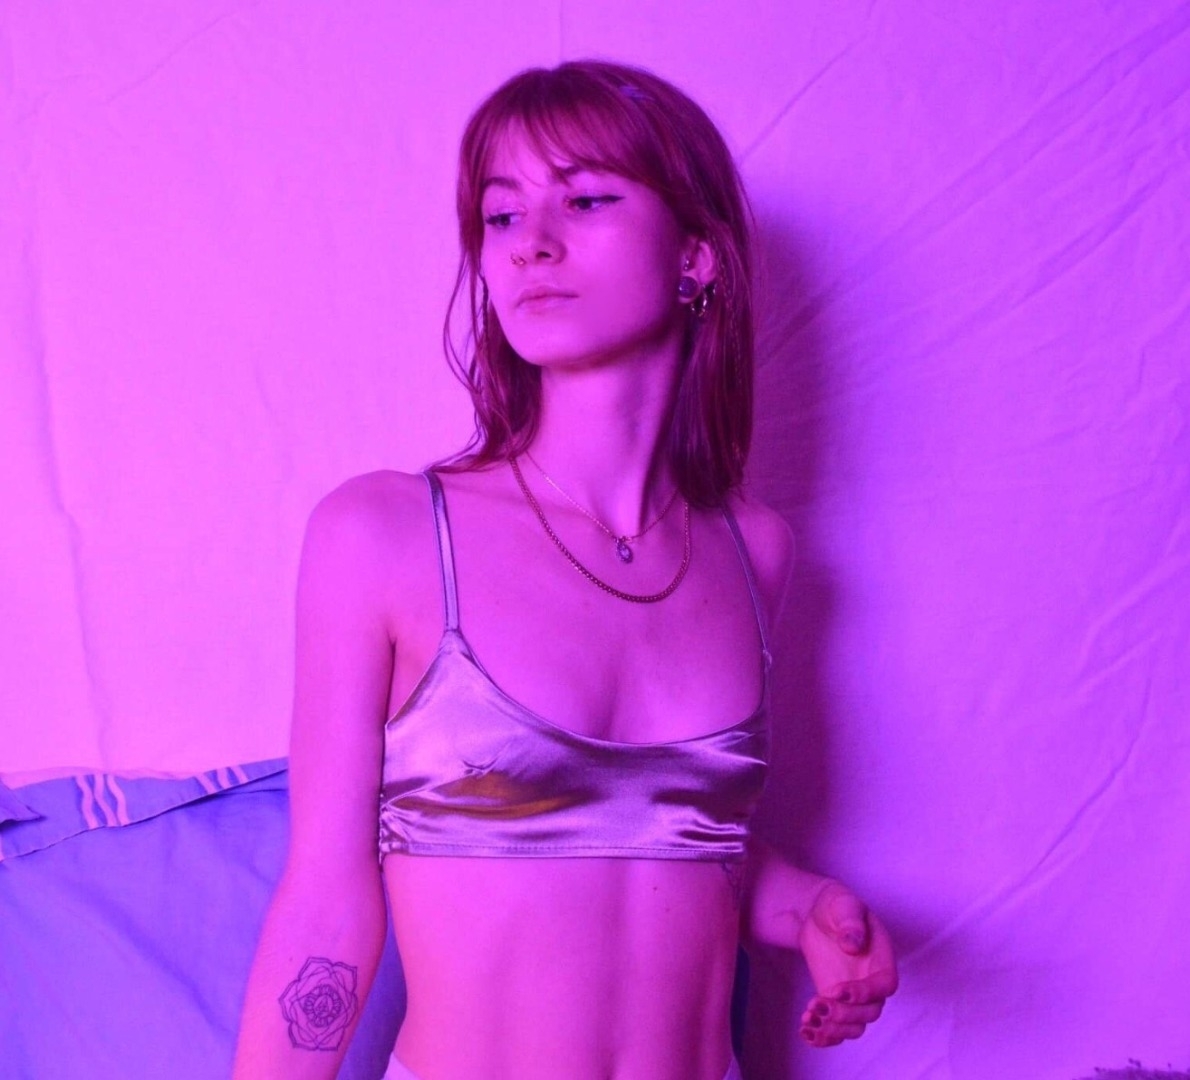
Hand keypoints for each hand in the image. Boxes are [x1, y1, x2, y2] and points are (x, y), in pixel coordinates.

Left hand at [797, 880, 897, 1047]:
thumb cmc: (836, 906)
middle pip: (870, 1012)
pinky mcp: (836, 1002)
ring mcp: (855, 996)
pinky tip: (804, 1032)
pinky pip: (837, 1028)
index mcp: (882, 959)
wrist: (817, 915)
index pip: (885, 985)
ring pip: (855, 1026)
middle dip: (844, 1014)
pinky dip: (823, 1036)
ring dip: (833, 1029)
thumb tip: (852, 944)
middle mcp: (872, 982)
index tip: (839, 991)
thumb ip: (851, 923)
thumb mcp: (844, 906)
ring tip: (808, 1020)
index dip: (866, 993)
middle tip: (817, 1006)